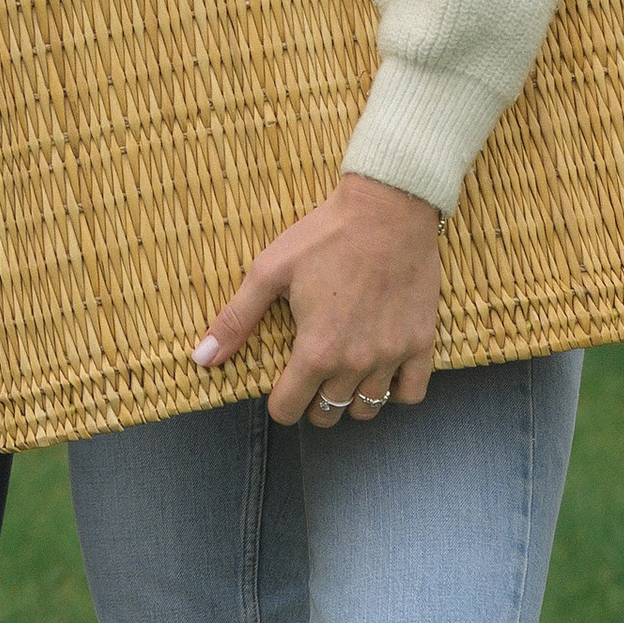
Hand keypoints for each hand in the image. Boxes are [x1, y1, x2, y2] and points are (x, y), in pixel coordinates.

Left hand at [192, 173, 439, 427]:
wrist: (388, 208)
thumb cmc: (324, 236)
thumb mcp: (269, 271)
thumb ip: (236, 319)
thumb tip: (201, 359)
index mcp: (316, 350)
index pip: (288, 409)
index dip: (278, 401)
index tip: (280, 383)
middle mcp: (355, 362)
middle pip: (328, 414)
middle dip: (312, 402)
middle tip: (309, 374)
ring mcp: (392, 355)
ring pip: (367, 407)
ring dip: (349, 398)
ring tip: (341, 372)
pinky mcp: (422, 342)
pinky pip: (412, 392)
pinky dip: (395, 390)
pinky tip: (380, 369)